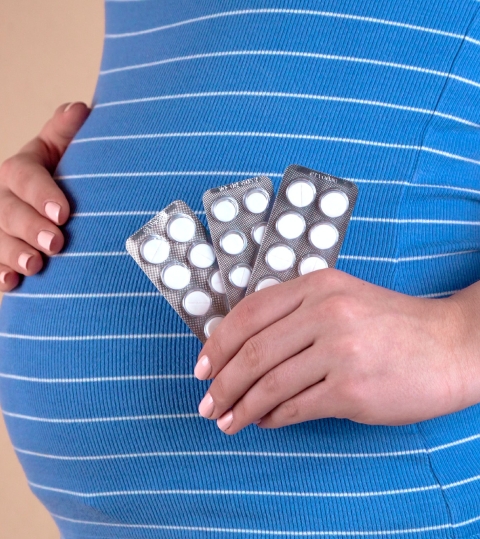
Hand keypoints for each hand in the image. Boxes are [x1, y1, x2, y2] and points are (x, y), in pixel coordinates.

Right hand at [0, 102, 89, 290]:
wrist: (52, 209)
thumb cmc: (64, 179)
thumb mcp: (63, 155)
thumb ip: (66, 135)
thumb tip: (78, 109)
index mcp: (21, 170)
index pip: (24, 175)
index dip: (41, 193)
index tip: (64, 213)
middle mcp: (3, 196)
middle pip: (7, 210)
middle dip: (30, 228)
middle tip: (56, 243)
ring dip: (13, 254)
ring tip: (35, 266)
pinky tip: (10, 284)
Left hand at [194, 269, 474, 433]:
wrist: (451, 345)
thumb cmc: (392, 324)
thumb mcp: (342, 300)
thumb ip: (294, 318)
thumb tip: (243, 358)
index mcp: (318, 286)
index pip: (249, 313)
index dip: (218, 343)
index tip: (202, 367)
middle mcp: (326, 313)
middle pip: (252, 352)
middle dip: (221, 383)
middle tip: (207, 403)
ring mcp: (339, 352)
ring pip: (268, 384)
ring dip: (240, 407)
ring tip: (226, 421)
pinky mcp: (352, 390)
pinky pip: (295, 408)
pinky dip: (271, 418)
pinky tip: (263, 421)